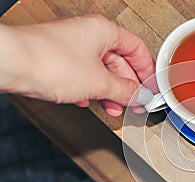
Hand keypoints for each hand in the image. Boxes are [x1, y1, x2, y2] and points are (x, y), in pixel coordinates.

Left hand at [0, 15, 156, 115]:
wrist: (11, 64)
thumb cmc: (49, 61)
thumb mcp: (99, 82)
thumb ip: (124, 90)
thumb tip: (139, 96)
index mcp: (104, 31)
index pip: (137, 49)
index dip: (147, 70)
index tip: (151, 87)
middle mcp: (89, 36)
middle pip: (119, 62)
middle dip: (127, 86)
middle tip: (135, 102)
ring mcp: (73, 47)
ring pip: (101, 71)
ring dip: (109, 92)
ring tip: (114, 107)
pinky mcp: (59, 60)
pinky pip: (83, 76)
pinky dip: (89, 90)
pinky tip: (88, 102)